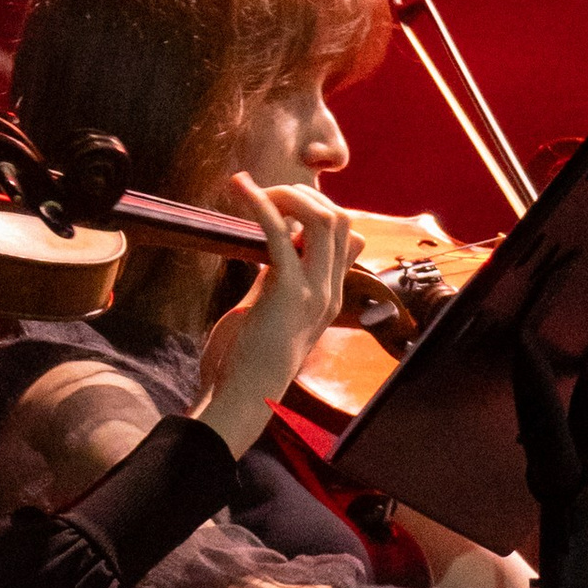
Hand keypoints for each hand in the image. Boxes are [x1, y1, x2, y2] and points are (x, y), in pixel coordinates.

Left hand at [195, 177, 357, 454]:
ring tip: (257, 190)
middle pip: (340, 220)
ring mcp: (313, 291)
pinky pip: (281, 233)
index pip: (345, 237)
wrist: (241, 399)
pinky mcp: (286, 291)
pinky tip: (242, 189)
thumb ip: (275, 277)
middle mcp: (329, 291)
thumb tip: (274, 245)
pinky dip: (262, 203)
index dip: (317, 212)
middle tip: (268, 193)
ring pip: (324, 219)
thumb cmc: (245, 361)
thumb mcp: (268, 311)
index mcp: (328, 296)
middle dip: (304, 195)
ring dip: (289, 195)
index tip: (281, 207)